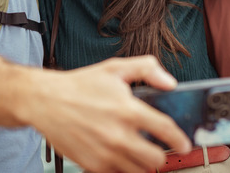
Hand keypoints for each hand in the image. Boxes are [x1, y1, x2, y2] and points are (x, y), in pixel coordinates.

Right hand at [32, 57, 190, 172]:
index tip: (184, 143)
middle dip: (161, 154)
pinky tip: (119, 157)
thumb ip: (146, 69)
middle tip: (157, 148)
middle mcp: (119, 135)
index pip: (166, 131)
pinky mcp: (92, 165)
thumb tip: (170, 83)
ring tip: (139, 154)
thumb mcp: (114, 68)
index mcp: (128, 110)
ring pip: (140, 171)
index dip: (180, 139)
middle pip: (156, 159)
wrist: (45, 101)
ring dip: (143, 164)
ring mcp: (106, 153)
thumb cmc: (79, 85)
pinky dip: (122, 169)